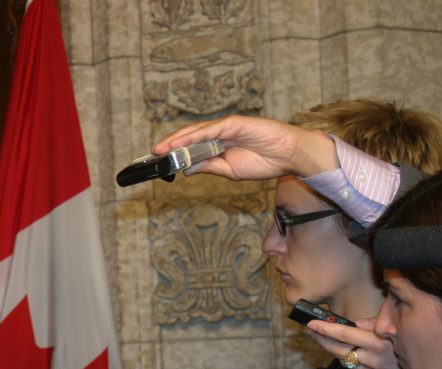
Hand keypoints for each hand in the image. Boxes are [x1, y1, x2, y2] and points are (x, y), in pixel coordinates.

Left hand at [151, 114, 336, 181]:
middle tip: (152, 155)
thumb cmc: (264, 162)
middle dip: (170, 146)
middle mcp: (219, 134)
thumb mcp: (230, 171)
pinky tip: (181, 143)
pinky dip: (194, 136)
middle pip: (189, 137)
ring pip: (196, 132)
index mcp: (217, 145)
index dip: (174, 153)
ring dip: (177, 140)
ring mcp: (226, 127)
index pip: (191, 147)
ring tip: (161, 149)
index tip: (158, 162)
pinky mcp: (234, 123)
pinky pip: (210, 130)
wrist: (289, 156)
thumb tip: (186, 169)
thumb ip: (209, 167)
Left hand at [307, 318, 403, 368]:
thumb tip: (354, 323)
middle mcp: (374, 356)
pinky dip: (343, 358)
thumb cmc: (410, 335)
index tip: (311, 324)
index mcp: (378, 340)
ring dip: (330, 348)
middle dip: (321, 338)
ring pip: (343, 359)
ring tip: (321, 337)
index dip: (325, 329)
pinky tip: (339, 350)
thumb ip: (373, 322)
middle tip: (311, 330)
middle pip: (338, 349)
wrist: (430, 360)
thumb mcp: (394, 322)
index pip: (344, 334)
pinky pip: (352, 367)